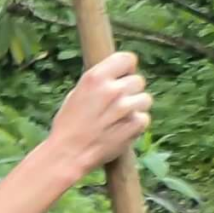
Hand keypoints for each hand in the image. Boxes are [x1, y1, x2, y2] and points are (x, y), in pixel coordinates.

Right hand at [46, 51, 151, 177]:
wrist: (68, 154)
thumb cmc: (68, 125)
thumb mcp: (76, 95)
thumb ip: (98, 83)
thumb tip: (116, 76)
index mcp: (95, 77)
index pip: (127, 58)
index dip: (126, 68)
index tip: (121, 77)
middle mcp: (112, 89)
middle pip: (138, 80)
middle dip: (130, 91)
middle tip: (115, 104)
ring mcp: (126, 107)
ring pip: (145, 99)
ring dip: (135, 108)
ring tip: (118, 119)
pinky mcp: (135, 124)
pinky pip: (144, 118)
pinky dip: (135, 125)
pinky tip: (120, 130)